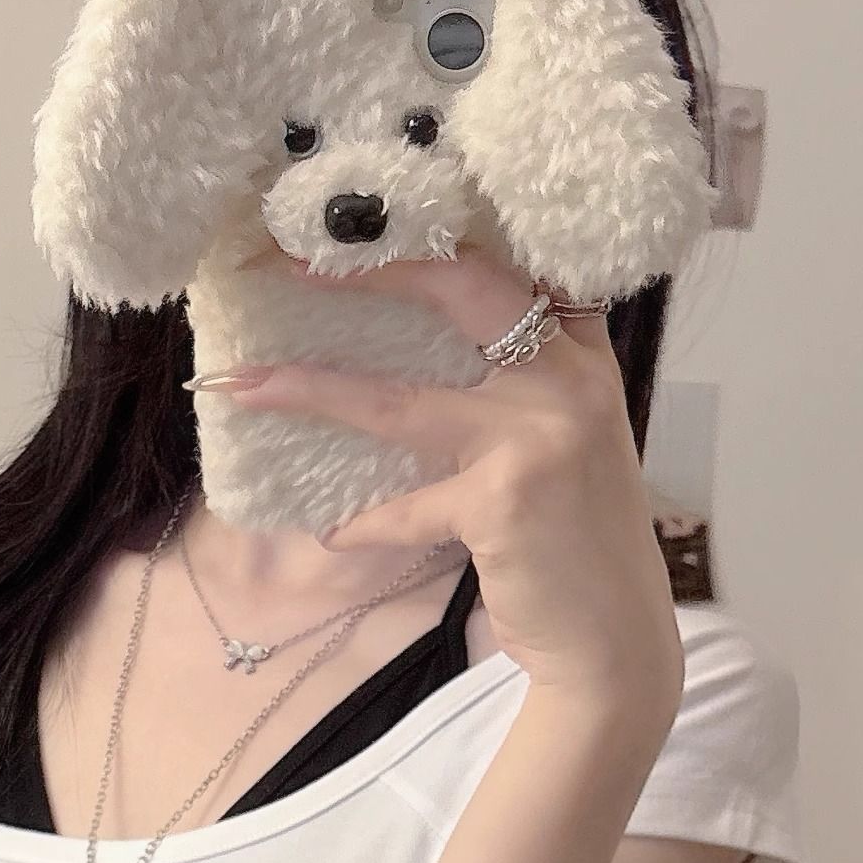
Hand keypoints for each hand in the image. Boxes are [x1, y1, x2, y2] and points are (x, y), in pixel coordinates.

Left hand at [195, 243, 685, 709]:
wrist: (616, 640)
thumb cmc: (579, 544)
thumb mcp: (571, 444)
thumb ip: (522, 389)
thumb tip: (415, 360)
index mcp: (581, 356)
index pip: (512, 266)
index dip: (435, 236)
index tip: (362, 223)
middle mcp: (568, 381)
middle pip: (458, 288)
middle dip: (370, 269)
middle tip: (288, 263)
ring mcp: (538, 436)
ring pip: (400, 400)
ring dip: (312, 390)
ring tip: (246, 386)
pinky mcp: (504, 500)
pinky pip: (406, 505)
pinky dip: (365, 522)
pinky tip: (336, 531)